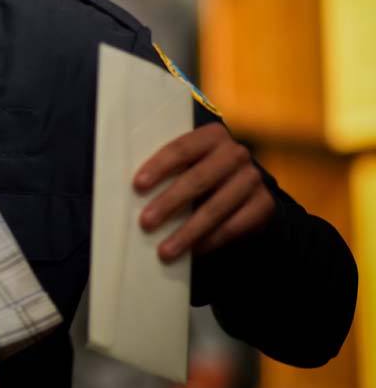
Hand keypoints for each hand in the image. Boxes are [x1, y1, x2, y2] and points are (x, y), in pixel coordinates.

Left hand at [134, 123, 274, 262]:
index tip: (137, 186)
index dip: (159, 166)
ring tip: (165, 251)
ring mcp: (252, 179)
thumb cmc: (197, 171)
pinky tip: (193, 251)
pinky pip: (235, 226)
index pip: (181, 148)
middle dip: (170, 203)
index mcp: (212, 136)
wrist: (241, 187)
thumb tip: (124, 187)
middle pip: (198, 179)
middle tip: (146, 223)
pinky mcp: (264, 205)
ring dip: (188, 231)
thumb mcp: (185, 163)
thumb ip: (165, 168)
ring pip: (216, 207)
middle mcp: (236, 154)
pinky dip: (211, 240)